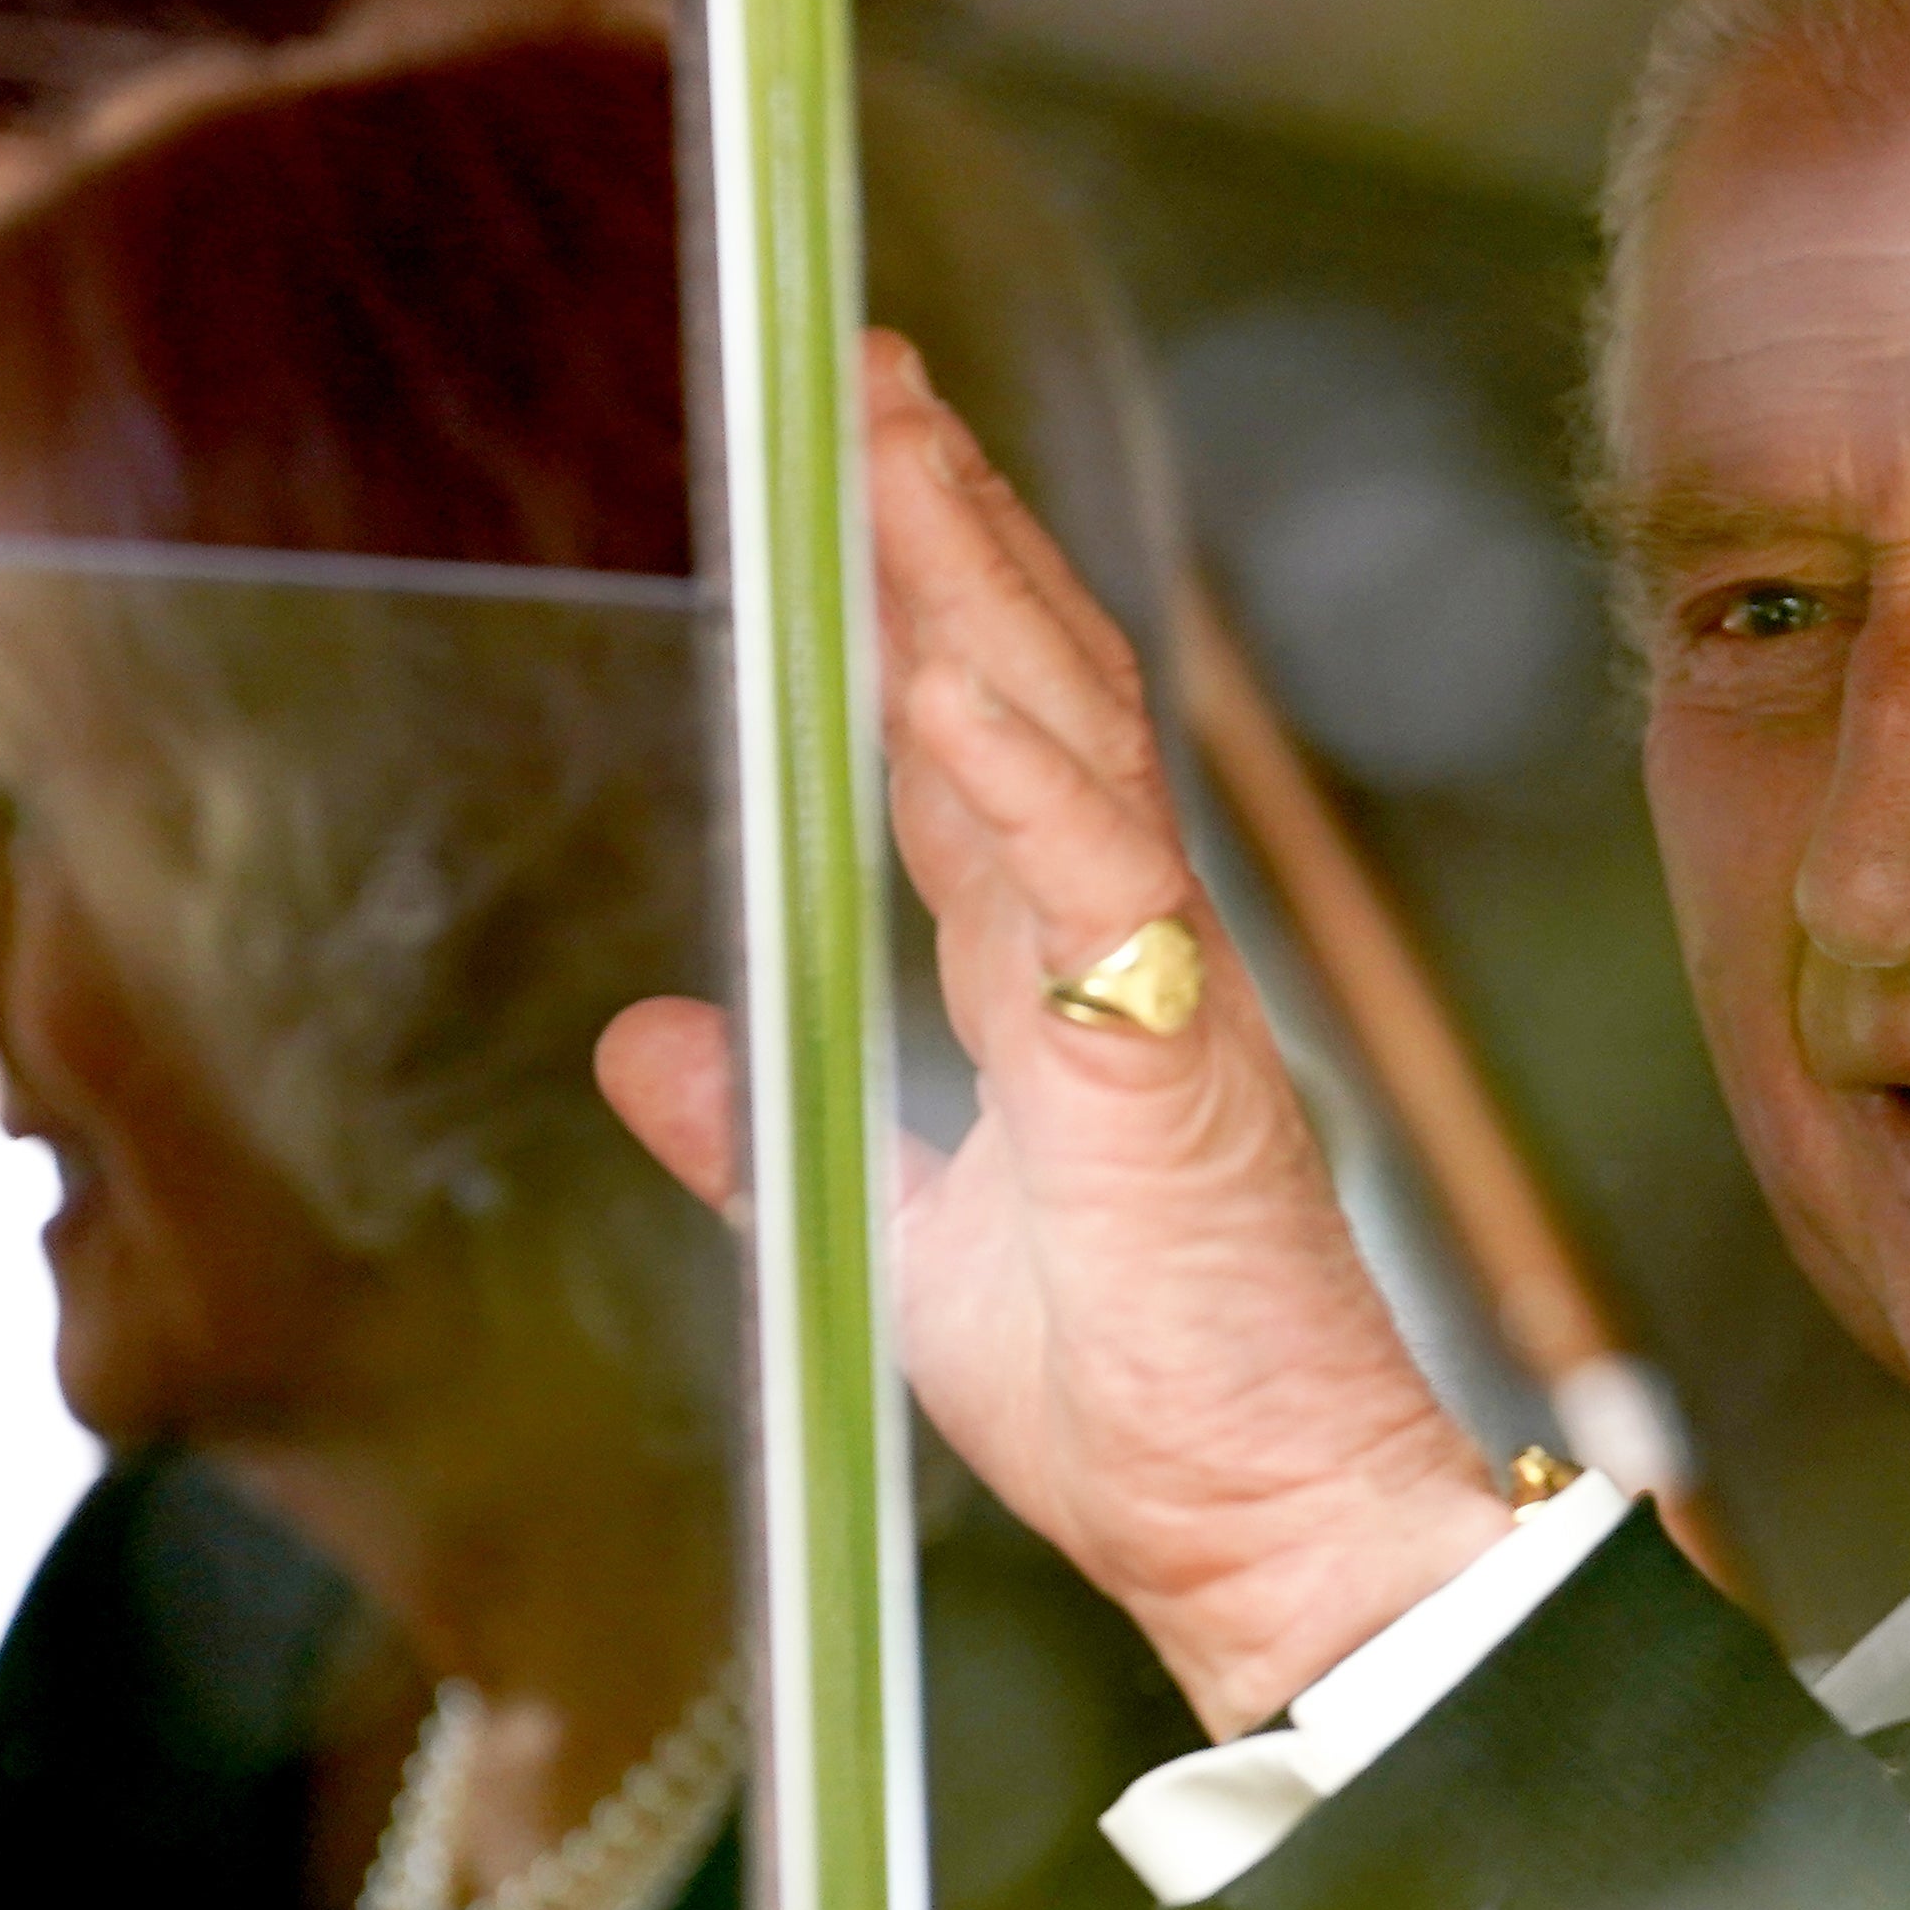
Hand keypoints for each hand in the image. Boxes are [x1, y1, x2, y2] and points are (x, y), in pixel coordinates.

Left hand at [600, 334, 1502, 1735]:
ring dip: (976, 585)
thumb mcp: (890, 1237)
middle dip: (949, 523)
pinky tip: (947, 675)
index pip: (972, 741)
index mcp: (1054, 978)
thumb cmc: (1125, 1404)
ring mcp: (1160, 987)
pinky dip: (1023, 772)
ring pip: (1070, 736)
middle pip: (1032, 682)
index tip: (863, 471)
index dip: (914, 599)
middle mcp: (1115, 946)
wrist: (1258, 1532)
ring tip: (899, 454)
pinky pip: (1102, 884)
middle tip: (872, 377)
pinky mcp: (1177, 1063)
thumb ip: (774, 1126)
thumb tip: (650, 1037)